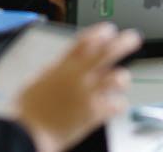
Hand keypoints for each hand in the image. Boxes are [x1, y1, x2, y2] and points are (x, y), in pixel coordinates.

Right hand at [15, 23, 141, 151]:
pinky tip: (114, 105)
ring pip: (119, 77)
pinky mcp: (96, 113)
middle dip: (124, 41)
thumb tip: (60, 69)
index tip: (109, 30)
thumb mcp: (39, 80)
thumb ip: (55, 72)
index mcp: (64, 66)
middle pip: (108, 51)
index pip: (87, 40)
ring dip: (121, 78)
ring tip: (120, 79)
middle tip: (133, 38)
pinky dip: (118, 104)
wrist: (31, 132)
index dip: (101, 31)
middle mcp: (80, 76)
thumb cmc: (30, 110)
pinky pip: (118, 104)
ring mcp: (90, 94)